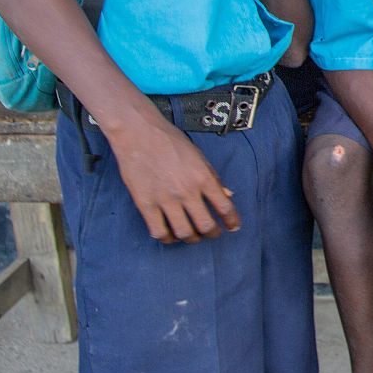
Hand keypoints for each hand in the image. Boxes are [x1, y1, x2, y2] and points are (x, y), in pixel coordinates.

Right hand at [105, 114, 240, 243]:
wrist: (139, 133)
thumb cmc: (170, 141)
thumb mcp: (198, 156)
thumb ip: (213, 177)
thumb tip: (227, 195)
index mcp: (203, 177)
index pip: (224, 207)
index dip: (232, 221)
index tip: (233, 227)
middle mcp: (186, 191)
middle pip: (205, 225)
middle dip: (212, 233)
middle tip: (212, 233)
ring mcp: (165, 199)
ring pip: (183, 233)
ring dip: (191, 238)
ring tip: (192, 235)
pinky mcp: (146, 204)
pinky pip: (159, 232)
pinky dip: (167, 238)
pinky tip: (170, 234)